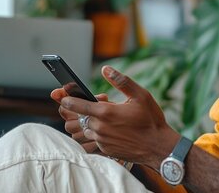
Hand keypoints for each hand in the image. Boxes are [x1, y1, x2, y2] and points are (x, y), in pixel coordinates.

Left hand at [59, 66, 178, 167]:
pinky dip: (94, 132)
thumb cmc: (151, 119)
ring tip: (102, 115)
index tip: (60, 95)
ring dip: (86, 121)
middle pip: (76, 118)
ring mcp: (101, 140)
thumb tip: (106, 69)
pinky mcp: (104, 150)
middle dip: (79, 109)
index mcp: (106, 112)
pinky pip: (91, 140)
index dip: (66, 99)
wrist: (158, 147)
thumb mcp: (141, 95)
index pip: (77, 105)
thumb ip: (122, 81)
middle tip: (95, 102)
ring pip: (82, 130)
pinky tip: (108, 127)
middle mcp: (100, 127)